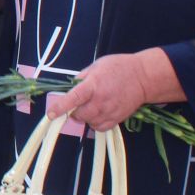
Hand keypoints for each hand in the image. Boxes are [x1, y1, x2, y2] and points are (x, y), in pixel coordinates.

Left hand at [41, 52, 158, 130]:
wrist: (144, 78)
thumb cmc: (119, 68)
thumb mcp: (97, 65)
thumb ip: (82, 78)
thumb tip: (70, 88)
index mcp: (93, 85)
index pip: (73, 98)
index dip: (60, 107)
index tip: (51, 114)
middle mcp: (100, 101)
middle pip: (79, 115)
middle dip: (74, 111)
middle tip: (79, 103)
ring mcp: (109, 111)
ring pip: (88, 123)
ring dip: (86, 117)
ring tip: (93, 105)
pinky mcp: (117, 119)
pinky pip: (99, 128)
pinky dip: (95, 123)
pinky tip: (99, 113)